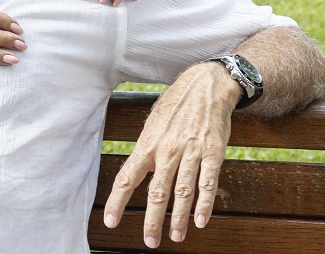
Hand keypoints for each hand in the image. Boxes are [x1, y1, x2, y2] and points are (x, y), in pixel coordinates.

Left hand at [103, 62, 238, 247]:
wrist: (205, 86)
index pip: (127, 178)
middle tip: (149, 241)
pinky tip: (200, 220)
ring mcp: (191, 152)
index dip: (117, 201)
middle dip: (152, 220)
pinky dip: (204, 204)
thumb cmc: (175, 105)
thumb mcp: (152, 123)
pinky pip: (208, 182)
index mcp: (148, 144)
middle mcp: (167, 150)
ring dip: (179, 218)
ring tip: (176, 237)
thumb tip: (135, 170)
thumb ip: (146, 149)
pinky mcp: (213, 152)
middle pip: (156, 191)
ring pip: (182, 191)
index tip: (110, 222)